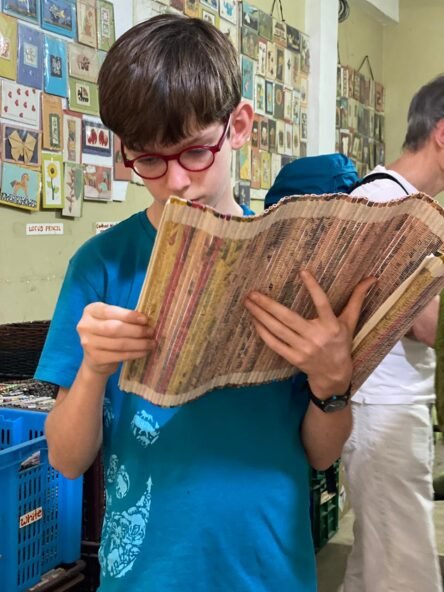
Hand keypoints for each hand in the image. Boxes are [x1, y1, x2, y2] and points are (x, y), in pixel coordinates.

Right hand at [77, 302, 154, 375]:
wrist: (95, 359)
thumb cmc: (107, 334)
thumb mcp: (111, 320)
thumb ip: (124, 317)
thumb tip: (146, 320)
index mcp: (90, 311)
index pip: (110, 311)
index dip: (129, 315)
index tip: (145, 319)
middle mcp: (85, 326)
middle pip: (115, 328)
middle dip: (136, 330)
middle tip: (151, 332)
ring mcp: (88, 343)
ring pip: (119, 343)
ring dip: (139, 344)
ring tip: (151, 343)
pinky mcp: (95, 358)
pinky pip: (120, 355)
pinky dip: (135, 353)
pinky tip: (144, 352)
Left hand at [244, 270, 375, 397]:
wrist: (335, 375)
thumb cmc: (341, 343)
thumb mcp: (350, 322)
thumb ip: (357, 299)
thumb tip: (372, 278)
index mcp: (331, 326)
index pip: (322, 303)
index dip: (313, 288)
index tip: (302, 271)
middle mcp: (316, 337)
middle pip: (288, 318)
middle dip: (268, 304)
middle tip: (253, 292)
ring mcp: (303, 349)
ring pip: (278, 330)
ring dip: (260, 315)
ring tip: (248, 302)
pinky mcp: (293, 358)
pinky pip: (274, 344)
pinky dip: (263, 332)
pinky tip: (254, 320)